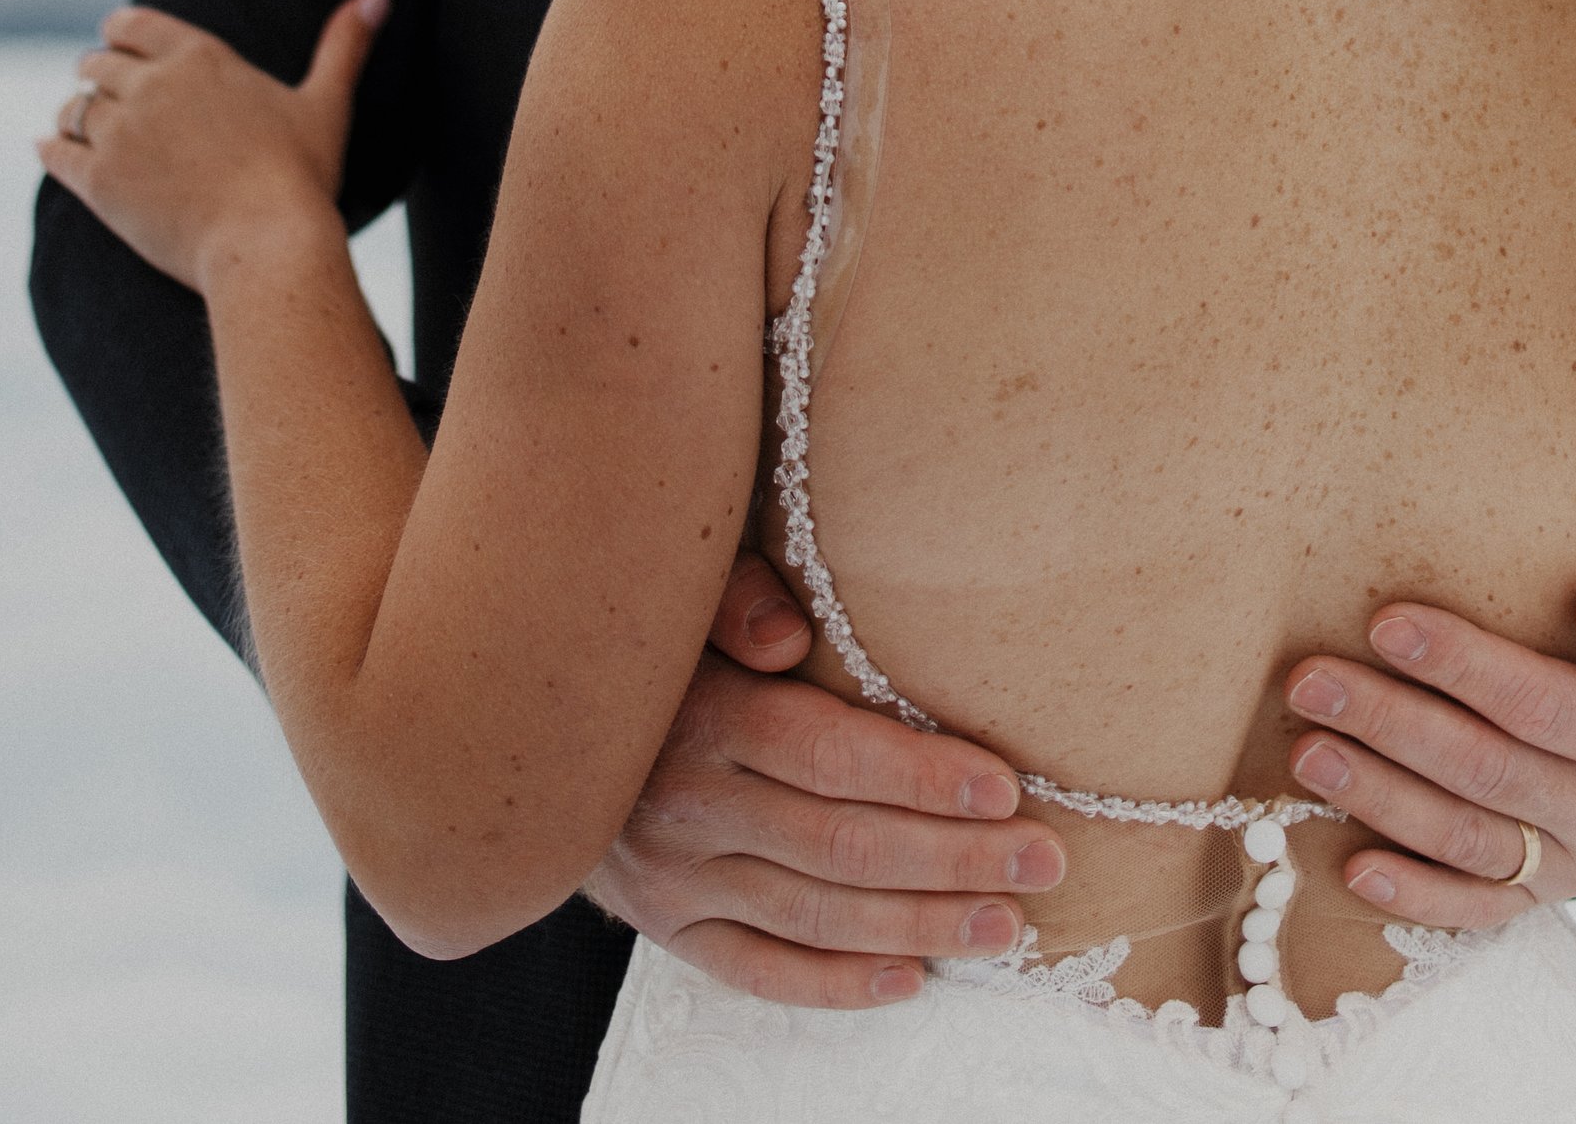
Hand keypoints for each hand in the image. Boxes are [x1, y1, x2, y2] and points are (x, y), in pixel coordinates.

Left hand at [36, 0, 387, 291]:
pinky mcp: (98, 182)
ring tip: (75, 124)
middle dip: (94, 74)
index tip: (115, 42)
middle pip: (95, 65)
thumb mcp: (326, 103)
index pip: (130, 24)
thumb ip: (344, 44)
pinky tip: (46, 147)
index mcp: (196, 55)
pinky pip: (56, 153)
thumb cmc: (300, 175)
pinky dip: (49, 147)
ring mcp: (119, 133)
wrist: (266, 243)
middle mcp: (149, 85)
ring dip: (73, 114)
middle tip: (97, 87)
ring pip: (73, 108)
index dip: (118, 32)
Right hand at [587, 554, 1066, 1006]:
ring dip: (921, 925)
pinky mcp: (665, 926)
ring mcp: (673, 878)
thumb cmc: (645, 640)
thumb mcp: (679, 594)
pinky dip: (837, 982)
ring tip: (1007, 924)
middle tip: (1044, 860)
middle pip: (843, 845)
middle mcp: (686, 805)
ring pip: (816, 916)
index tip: (1007, 787)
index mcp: (701, 714)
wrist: (532, 720)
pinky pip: (760, 971)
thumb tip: (792, 637)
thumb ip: (738, 597)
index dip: (923, 775)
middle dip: (956, 857)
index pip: (830, 755)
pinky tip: (909, 978)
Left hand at [1282, 536, 1575, 928]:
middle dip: (1391, 725)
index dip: (1463, 666)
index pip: (1541, 706)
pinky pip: (1476, 906)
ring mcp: (1573, 862)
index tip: (1384, 623)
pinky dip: (1416, 893)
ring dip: (1381, 798)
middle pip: (1487, 771)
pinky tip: (1354, 868)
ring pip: (1468, 839)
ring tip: (1307, 754)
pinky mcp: (1539, 891)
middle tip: (1309, 682)